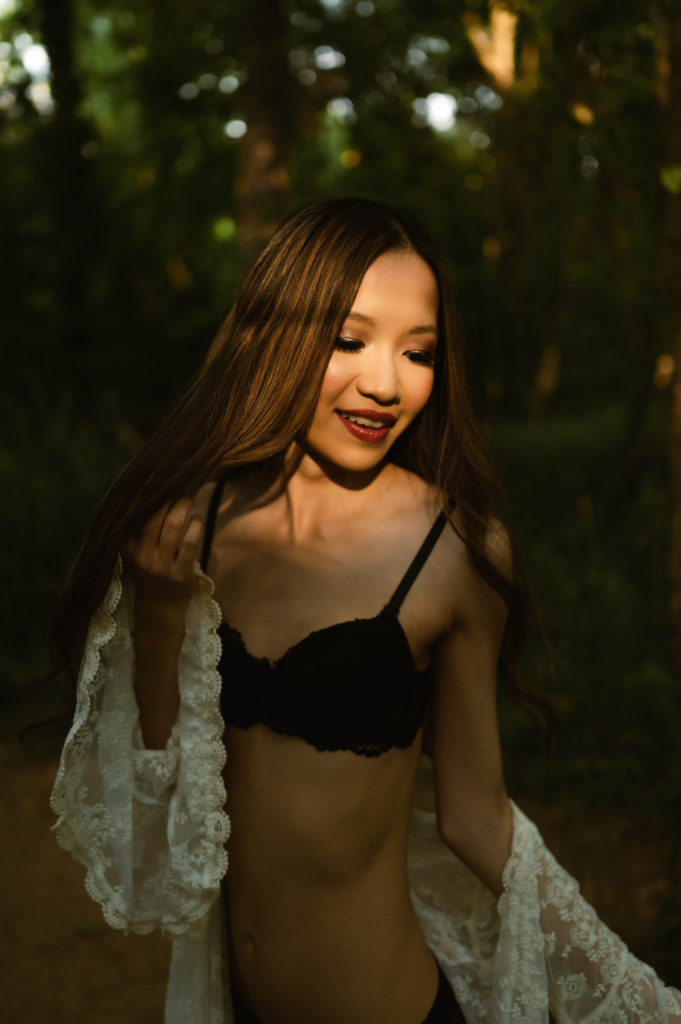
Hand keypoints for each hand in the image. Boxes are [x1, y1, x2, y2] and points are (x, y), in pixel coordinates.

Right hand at [123, 497, 204, 621]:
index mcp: (127, 547)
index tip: (160, 482)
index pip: (137, 514)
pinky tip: (197, 519)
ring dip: (183, 507)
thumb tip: (151, 491)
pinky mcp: (180, 573)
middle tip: (179, 488)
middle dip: (169, 498)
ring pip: (172, 526)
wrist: (159, 608)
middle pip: (154, 516)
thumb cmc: (150, 571)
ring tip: (188, 498)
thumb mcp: (136, 552)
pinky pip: (190, 543)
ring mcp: (160, 565)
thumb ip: (140, 529)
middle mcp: (141, 555)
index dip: (150, 495)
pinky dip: (195, 526)